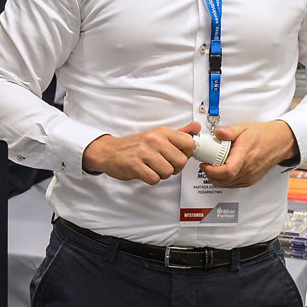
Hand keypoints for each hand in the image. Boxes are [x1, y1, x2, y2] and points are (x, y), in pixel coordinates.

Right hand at [82, 123, 200, 183]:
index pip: (189, 143)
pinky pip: (154, 179)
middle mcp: (154, 140)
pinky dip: (151, 179)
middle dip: (175, 167)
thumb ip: (179, 133)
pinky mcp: (135, 166)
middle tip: (164, 165)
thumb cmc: (136, 145)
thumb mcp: (158, 135)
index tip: (178, 155)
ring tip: (153, 168)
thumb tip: (196, 127)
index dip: (187, 153)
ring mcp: (144, 153)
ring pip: (168, 172)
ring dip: (162, 174)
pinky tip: (145, 172)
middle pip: (181, 161)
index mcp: (162, 133)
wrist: (110, 151)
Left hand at [201, 120, 299, 188]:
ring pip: (227, 184)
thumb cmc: (263, 136)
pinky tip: (222, 171)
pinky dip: (224, 180)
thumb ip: (229, 131)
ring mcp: (250, 176)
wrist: (279, 142)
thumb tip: (218, 133)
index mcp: (245, 154)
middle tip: (206, 164)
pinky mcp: (251, 180)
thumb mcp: (244, 128)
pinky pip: (233, 185)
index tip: (205, 164)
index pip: (227, 171)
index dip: (212, 171)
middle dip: (210, 174)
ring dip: (216, 178)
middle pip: (224, 180)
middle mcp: (248, 168)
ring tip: (213, 166)